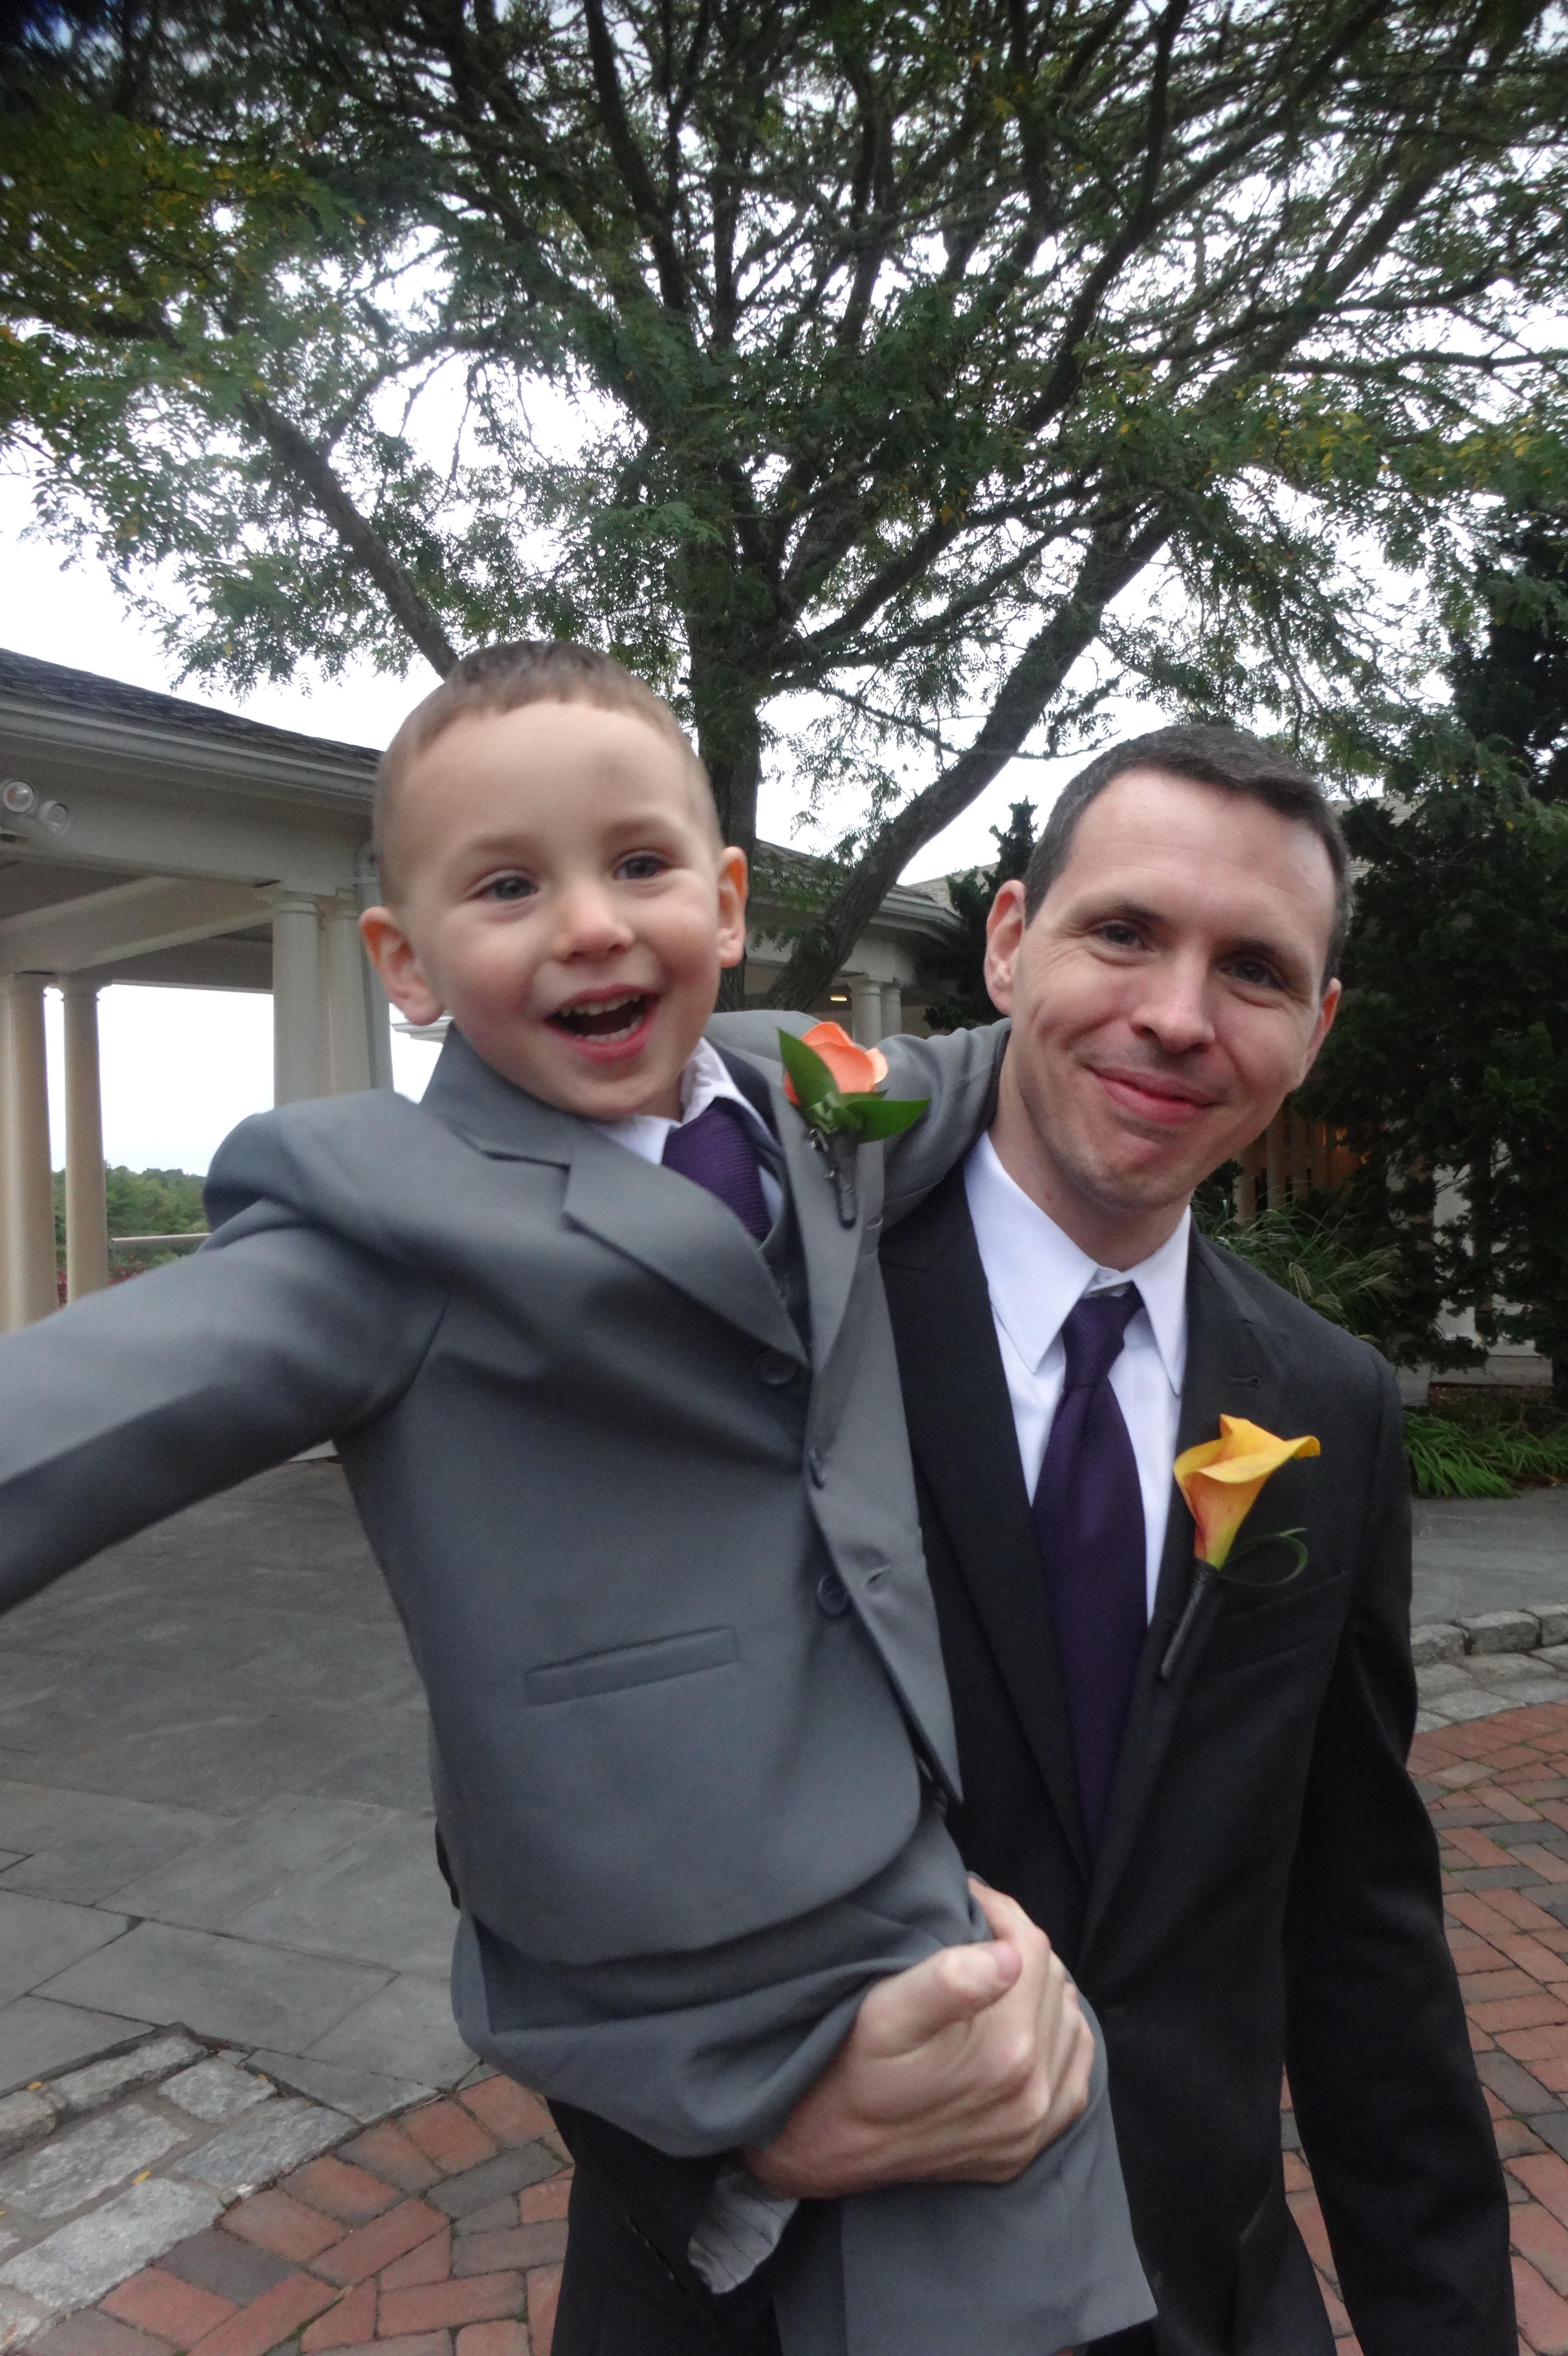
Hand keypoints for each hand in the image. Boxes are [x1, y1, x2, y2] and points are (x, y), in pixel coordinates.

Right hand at [743, 1881, 1093, 2198]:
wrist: (827, 2146)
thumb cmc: (849, 2065)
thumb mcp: (884, 2013)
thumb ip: (949, 1982)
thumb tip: (1010, 1957)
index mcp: (1005, 2050)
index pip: (1032, 1948)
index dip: (1000, 1912)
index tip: (967, 1900)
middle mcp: (1032, 2092)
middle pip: (1053, 1981)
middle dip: (1019, 1946)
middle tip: (977, 1932)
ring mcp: (1033, 2125)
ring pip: (1069, 2020)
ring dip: (1040, 1989)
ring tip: (997, 1973)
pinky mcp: (1027, 2147)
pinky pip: (1076, 2076)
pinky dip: (1061, 2040)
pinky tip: (1030, 2025)